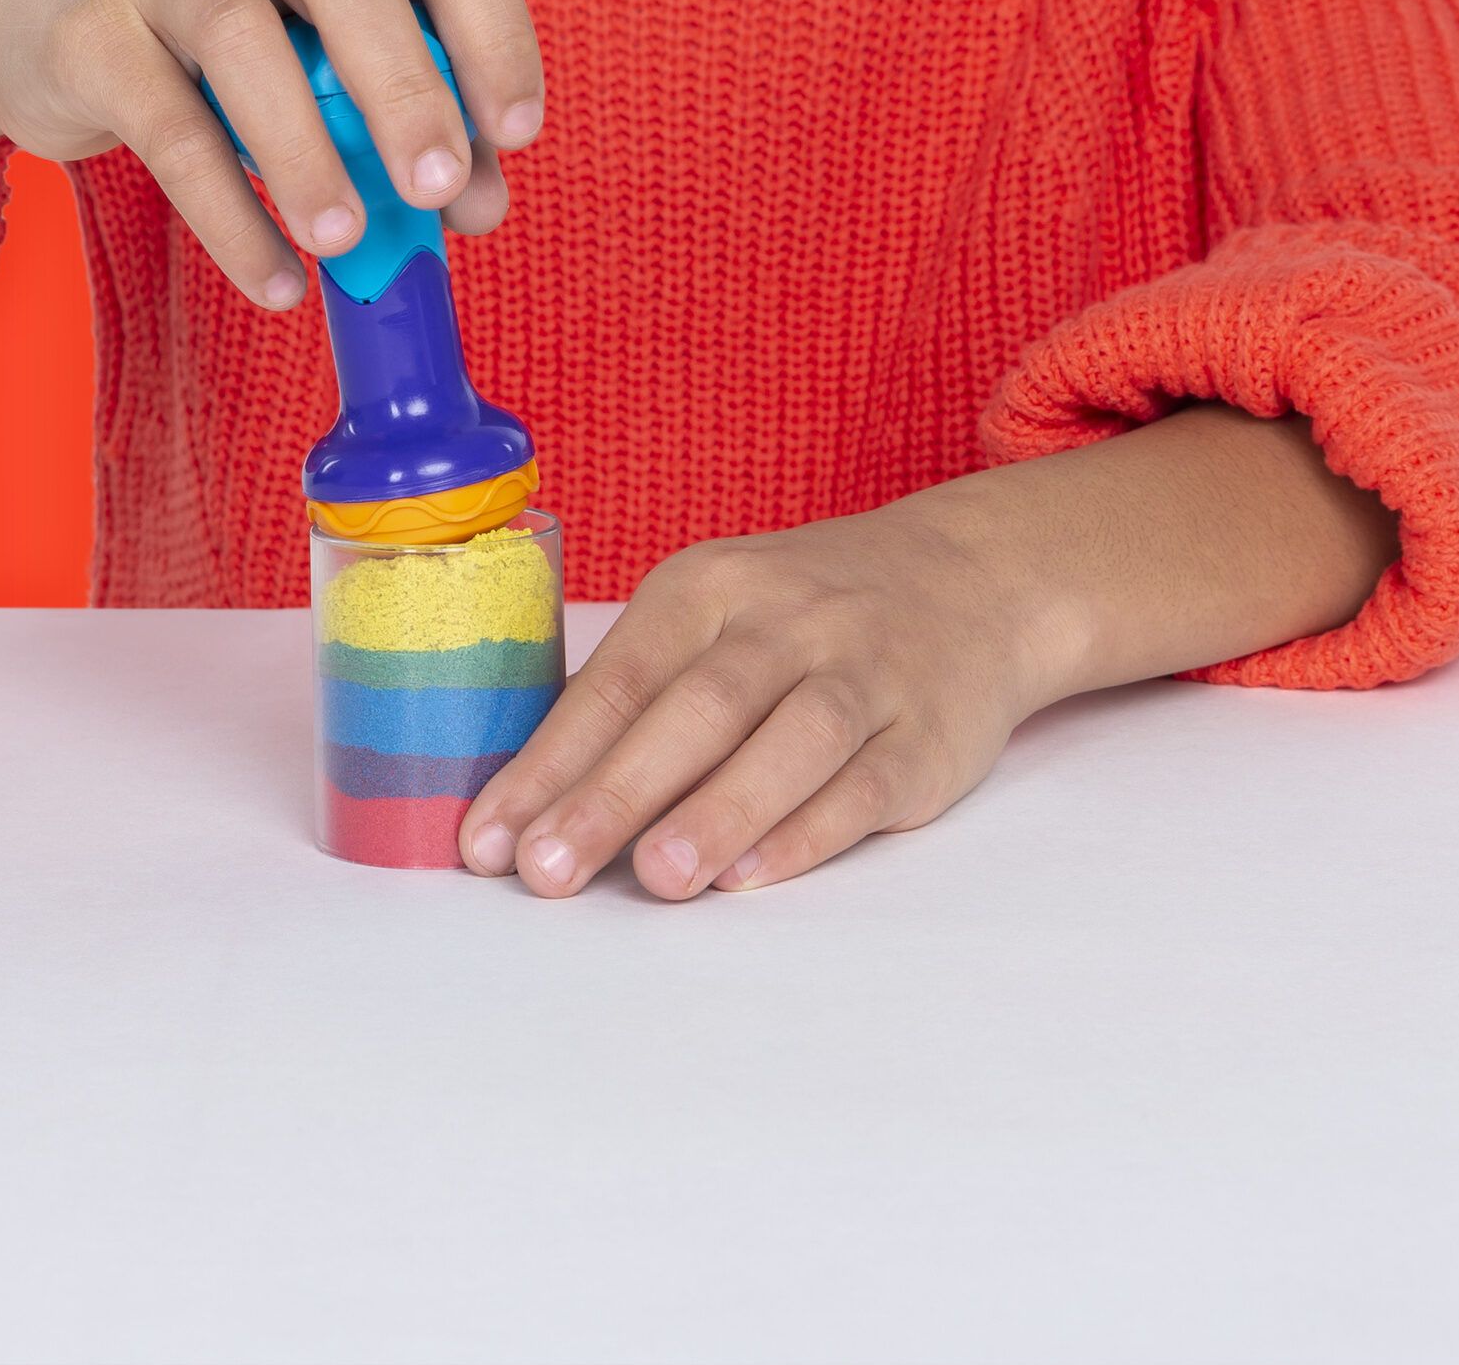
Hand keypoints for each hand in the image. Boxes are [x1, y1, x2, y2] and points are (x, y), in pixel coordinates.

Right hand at [0, 0, 544, 307]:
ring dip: (304, 148)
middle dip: (405, 87)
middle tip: (434, 191)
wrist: (51, 34)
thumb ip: (409, 130)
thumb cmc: (229, 63)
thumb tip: (478, 204)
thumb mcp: (330, 79)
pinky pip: (166, 127)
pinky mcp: (89, 33)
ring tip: (341, 244)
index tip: (517, 134)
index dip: (493, 28)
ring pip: (241, 34)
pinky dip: (228, 215)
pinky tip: (274, 282)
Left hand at [458, 494, 1089, 896]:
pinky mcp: (927, 733)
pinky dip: (806, 830)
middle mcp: (787, 620)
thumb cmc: (802, 616)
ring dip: (718, 811)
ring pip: (789, 740)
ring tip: (654, 880)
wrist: (969, 579)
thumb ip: (641, 692)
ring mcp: (865, 672)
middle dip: (615, 792)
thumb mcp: (716, 611)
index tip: (490, 840)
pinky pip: (865, 783)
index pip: (618, 679)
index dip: (551, 762)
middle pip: (696, 707)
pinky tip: (750, 875)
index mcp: (709, 586)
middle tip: (548, 869)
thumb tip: (535, 799)